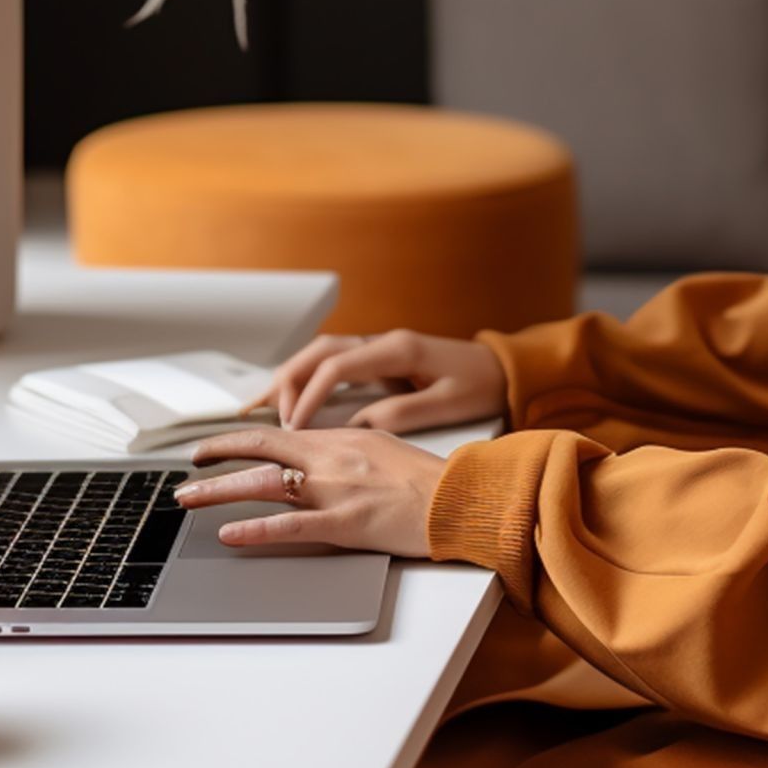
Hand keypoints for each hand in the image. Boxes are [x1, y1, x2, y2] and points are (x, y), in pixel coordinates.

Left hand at [173, 425, 447, 555]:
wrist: (459, 499)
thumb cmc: (428, 479)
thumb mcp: (382, 446)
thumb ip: (345, 448)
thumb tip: (316, 452)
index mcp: (340, 438)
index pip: (276, 433)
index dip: (238, 438)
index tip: (214, 446)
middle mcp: (331, 458)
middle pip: (260, 450)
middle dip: (216, 456)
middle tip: (188, 467)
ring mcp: (335, 490)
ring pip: (264, 484)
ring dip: (219, 490)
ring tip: (188, 498)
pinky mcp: (345, 524)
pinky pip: (291, 526)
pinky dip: (255, 529)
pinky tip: (230, 533)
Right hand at [241, 328, 508, 434]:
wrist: (507, 370)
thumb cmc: (482, 386)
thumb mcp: (445, 406)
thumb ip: (398, 413)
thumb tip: (354, 425)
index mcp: (398, 350)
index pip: (337, 367)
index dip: (308, 396)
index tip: (292, 425)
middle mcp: (383, 342)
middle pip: (319, 353)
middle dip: (286, 382)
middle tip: (263, 415)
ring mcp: (379, 347)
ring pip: (320, 354)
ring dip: (289, 377)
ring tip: (260, 406)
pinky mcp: (380, 359)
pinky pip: (332, 363)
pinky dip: (305, 378)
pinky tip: (287, 397)